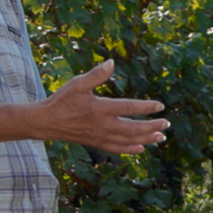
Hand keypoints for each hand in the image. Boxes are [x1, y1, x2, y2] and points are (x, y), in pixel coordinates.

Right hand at [40, 59, 168, 153]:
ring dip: (146, 139)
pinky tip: (141, 148)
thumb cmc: (62, 100)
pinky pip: (117, 149)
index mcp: (100, 108)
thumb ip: (96, 74)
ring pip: (128, 140)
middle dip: (152, 127)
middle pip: (133, 128)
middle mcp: (102, 125)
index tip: (160, 106)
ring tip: (161, 137)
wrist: (46, 122)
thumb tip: (112, 62)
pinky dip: (130, 149)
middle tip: (166, 123)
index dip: (146, 107)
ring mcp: (100, 136)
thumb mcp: (77, 84)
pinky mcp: (96, 143)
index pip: (128, 108)